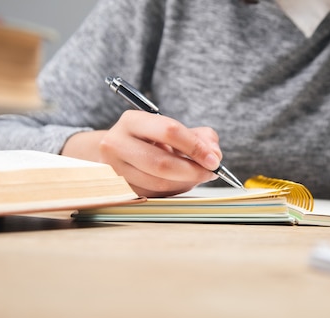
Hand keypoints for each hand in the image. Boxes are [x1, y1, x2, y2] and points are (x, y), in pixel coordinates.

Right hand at [61, 110, 220, 196]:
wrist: (115, 150)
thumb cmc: (148, 138)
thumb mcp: (172, 127)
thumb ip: (200, 137)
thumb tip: (215, 155)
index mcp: (131, 121)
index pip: (169, 131)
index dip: (195, 147)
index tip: (214, 159)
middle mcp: (116, 144)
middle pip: (162, 163)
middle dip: (193, 171)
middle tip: (210, 172)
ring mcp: (114, 169)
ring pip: (158, 183)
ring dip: (186, 183)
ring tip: (197, 176)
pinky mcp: (119, 188)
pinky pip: (154, 194)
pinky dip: (174, 190)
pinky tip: (180, 182)